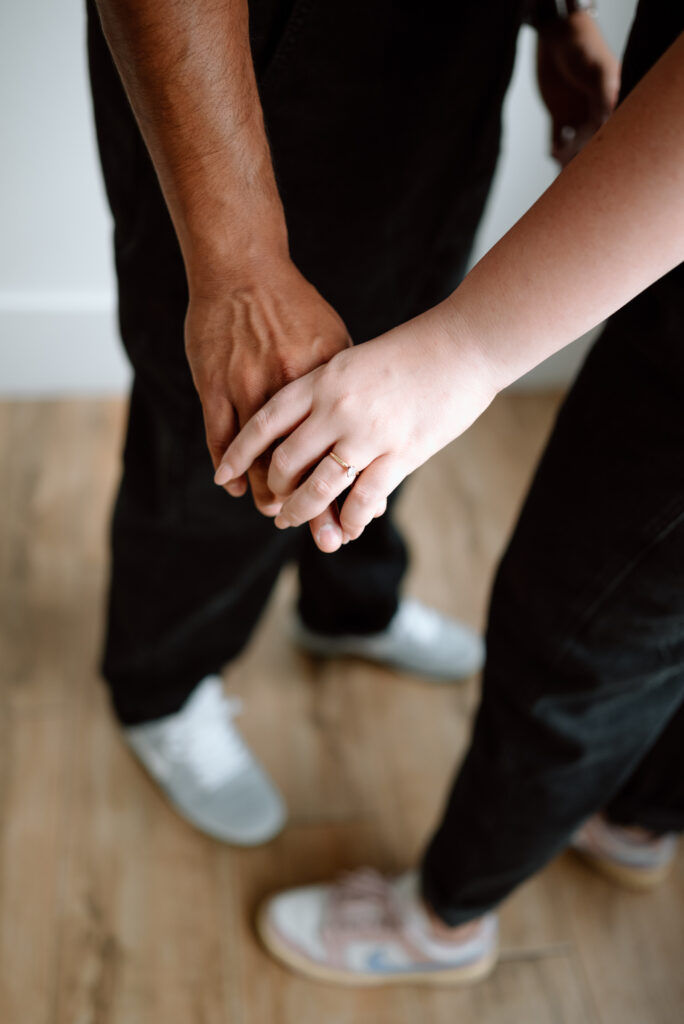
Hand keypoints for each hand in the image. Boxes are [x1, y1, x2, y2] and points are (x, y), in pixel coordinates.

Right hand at [185, 258, 351, 519]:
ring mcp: (247, 388)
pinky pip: (220, 439)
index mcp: (323, 380)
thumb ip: (346, 386)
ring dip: (266, 491)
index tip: (348, 515)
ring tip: (276, 510)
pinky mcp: (214, 386)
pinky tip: (235, 486)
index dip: (342, 487)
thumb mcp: (334, 341)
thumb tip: (366, 424)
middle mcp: (287, 388)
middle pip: (298, 462)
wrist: (243, 269)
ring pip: (257, 459)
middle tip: (310, 525)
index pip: (335, 447)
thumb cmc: (295, 306)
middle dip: (305, 502)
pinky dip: (228, 467)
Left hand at [214, 305, 498, 552]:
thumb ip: (325, 386)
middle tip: (272, 506)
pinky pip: (363, 500)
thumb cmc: (412, 350)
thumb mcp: (354, 359)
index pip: (265, 422)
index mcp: (322, 379)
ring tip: (292, 522)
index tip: (223, 475)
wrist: (464, 344)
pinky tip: (346, 529)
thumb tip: (301, 414)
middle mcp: (337, 407)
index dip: (240, 452)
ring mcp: (368, 433)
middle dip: (274, 489)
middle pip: (287, 461)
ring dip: (302, 512)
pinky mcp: (400, 454)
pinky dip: (350, 520)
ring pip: (319, 488)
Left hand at [537, 11, 619, 165]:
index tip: (593, 157)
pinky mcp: (559, 115)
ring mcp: (577, 115)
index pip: (607, 132)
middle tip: (572, 164)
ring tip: (559, 157)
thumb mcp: (598, 70)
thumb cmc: (584, 49)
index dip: (601, 146)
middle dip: (583, 155)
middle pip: (591, 143)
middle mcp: (595, 113)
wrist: (559, 37)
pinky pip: (556, 137)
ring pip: (574, 145)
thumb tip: (606, 122)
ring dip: (567, 156)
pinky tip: (551, 151)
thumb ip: (603, 94)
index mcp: (610, 104)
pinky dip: (553, 148)